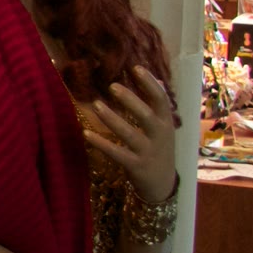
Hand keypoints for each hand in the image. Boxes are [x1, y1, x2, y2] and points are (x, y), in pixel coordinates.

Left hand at [83, 66, 178, 203]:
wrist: (163, 185)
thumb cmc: (159, 149)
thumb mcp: (164, 128)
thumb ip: (159, 107)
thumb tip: (159, 80)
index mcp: (166, 123)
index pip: (161, 100)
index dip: (150, 84)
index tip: (136, 68)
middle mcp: (159, 136)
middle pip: (146, 115)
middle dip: (130, 100)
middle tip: (112, 86)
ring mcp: (148, 151)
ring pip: (129, 134)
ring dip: (112, 119)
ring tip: (96, 105)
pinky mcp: (135, 166)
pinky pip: (116, 153)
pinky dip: (101, 143)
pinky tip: (86, 133)